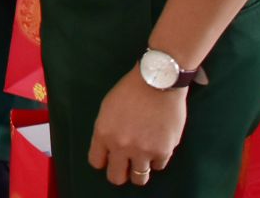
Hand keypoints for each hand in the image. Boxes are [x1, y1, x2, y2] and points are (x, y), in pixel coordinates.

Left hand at [88, 68, 186, 187]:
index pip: (96, 162)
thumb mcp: (107, 108)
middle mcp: (121, 146)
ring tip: (142, 159)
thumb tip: (108, 148)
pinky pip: (158, 166)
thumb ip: (106, 131)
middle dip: (119, 173)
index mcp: (103, 133)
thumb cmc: (130, 90)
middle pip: (116, 177)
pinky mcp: (163, 151)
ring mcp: (143, 151)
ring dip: (139, 170)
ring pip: (139, 178)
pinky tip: (157, 145)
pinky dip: (157, 159)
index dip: (103, 161)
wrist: (157, 81)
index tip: (109, 158)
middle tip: (125, 166)